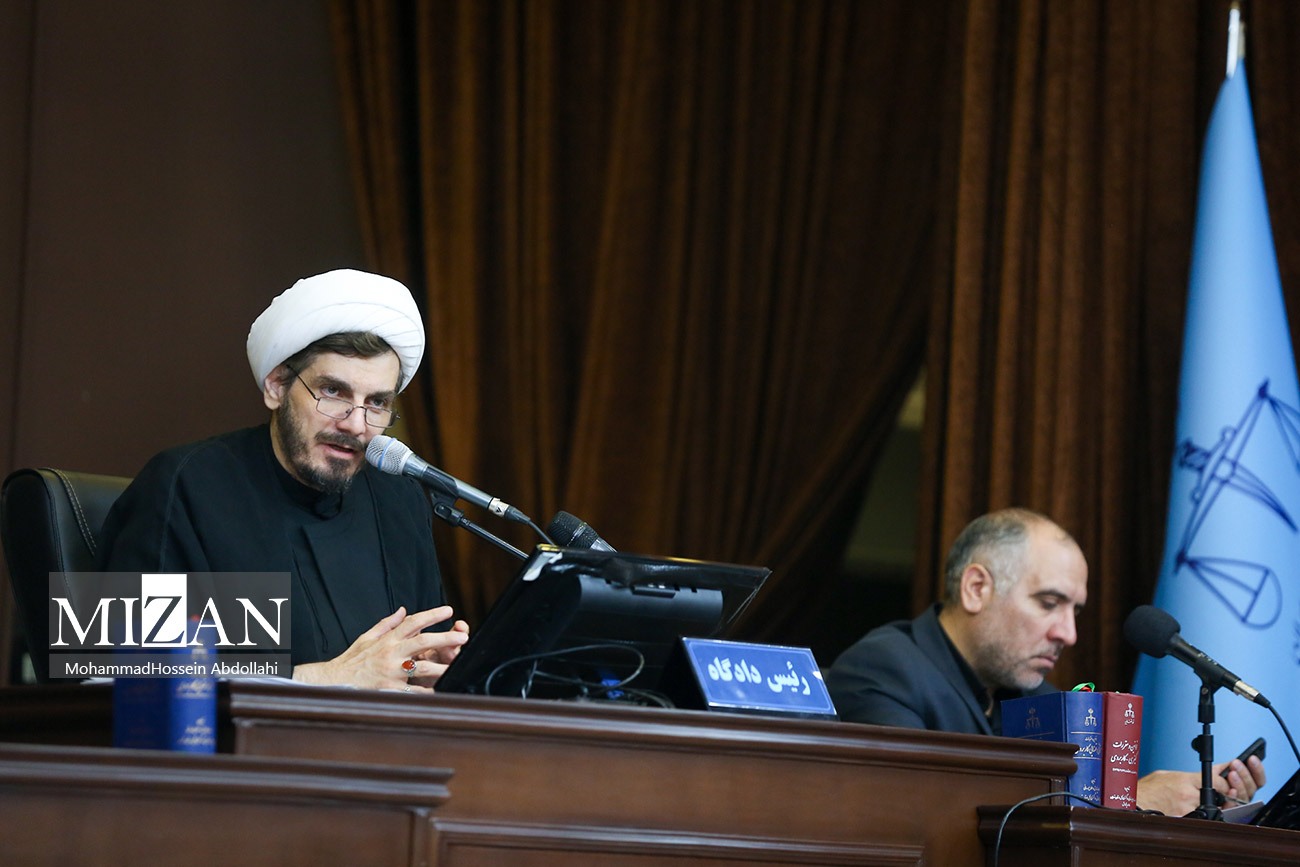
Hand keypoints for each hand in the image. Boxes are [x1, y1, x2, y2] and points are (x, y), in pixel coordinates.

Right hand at [291, 606, 468, 690]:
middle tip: (463, 637)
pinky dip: (427, 693)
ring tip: (458, 665)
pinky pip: (412, 692)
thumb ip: (387, 624)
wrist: (333, 681)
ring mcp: (390, 672)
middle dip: (444, 638)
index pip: (413, 622)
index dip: (432, 615)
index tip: (448, 610)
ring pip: (421, 668)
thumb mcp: (367, 637)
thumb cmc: (351, 660)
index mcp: (388, 640)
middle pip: (422, 642)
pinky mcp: (389, 689)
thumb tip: (403, 610)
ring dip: (442, 667)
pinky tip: (440, 692)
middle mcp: (391, 653)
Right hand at [1135, 755, 1266, 815]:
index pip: (1217, 779)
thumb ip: (1187, 776)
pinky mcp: (1183, 820)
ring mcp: (1186, 809)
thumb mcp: (1166, 775)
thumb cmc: (1147, 789)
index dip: (1225, 782)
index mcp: (1184, 779)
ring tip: (1197, 804)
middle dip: (1220, 797)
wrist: (1134, 803)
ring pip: (1209, 809)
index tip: (1227, 783)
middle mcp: (1188, 794)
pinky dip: (1197, 816)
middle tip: (1219, 795)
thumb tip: (1206, 773)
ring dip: (1208, 808)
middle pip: (1217, 796)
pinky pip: (1198, 819)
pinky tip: (1190, 813)